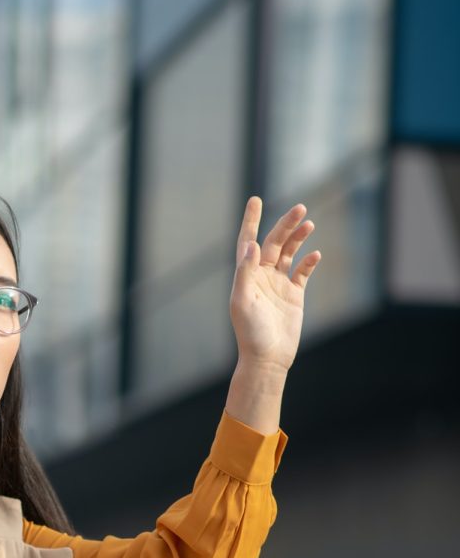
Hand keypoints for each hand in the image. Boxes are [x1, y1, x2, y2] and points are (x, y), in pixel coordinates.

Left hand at [230, 196, 320, 372]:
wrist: (267, 358)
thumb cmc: (250, 333)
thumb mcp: (242, 301)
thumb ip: (245, 273)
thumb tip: (252, 245)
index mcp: (246, 276)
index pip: (248, 241)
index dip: (251, 221)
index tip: (255, 200)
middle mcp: (261, 276)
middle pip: (273, 243)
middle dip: (285, 225)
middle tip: (299, 208)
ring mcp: (278, 284)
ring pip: (289, 253)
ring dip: (298, 238)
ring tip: (309, 223)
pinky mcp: (294, 295)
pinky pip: (302, 272)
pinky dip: (309, 262)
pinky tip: (315, 254)